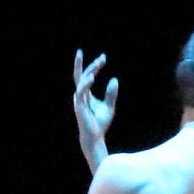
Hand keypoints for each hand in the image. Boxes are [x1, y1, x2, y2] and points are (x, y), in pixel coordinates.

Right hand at [72, 49, 117, 166]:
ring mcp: (79, 100)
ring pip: (82, 81)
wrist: (95, 136)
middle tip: (101, 57)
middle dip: (89, 64)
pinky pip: (81, 91)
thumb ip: (111, 94)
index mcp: (86, 94)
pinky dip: (86, 83)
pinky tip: (92, 76)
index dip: (95, 66)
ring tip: (98, 64)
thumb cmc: (100, 122)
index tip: (103, 57)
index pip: (87, 76)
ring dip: (90, 71)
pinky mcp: (80, 105)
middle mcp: (80, 95)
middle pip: (81, 75)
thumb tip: (114, 79)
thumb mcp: (109, 106)